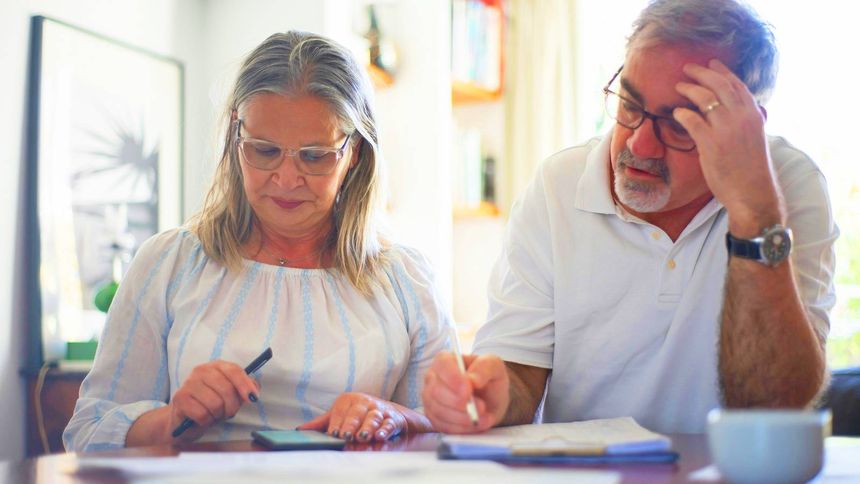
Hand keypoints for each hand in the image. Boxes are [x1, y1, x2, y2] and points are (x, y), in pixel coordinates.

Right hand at [168, 360, 259, 441]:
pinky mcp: (180, 398)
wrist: (185, 420)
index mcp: (216, 366)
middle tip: (228, 413)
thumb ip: (245, 389)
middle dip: (232, 406)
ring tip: (214, 415)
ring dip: (218, 415)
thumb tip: (255, 389)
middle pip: (226, 389)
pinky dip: (206, 421)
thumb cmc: (211, 405)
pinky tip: (203, 419)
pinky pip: (202, 414)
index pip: (234, 370)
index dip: (245, 385)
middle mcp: (201, 370)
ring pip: (215, 403)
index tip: (253, 399)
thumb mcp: (231, 396)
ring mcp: (189, 383)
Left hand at [297, 392, 407, 441]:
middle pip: (356, 413)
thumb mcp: (340, 415)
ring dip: (368, 427)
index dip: (337, 423)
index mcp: (349, 400)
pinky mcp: (392, 418)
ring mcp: (378, 410)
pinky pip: (388, 424)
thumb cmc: (358, 415)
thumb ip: (322, 423)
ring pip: (373, 418)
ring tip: (362, 437)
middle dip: (351, 425)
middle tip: (346, 436)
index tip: (333, 433)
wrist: (387, 413)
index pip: (341, 411)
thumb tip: (300, 430)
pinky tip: (380, 436)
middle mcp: (364, 402)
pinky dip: (385, 430)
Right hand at [421, 352, 508, 433]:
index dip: (453, 378)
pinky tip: (477, 424)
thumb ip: (484, 367)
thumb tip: (472, 380)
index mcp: (445, 360)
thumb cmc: (489, 378)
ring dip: (463, 417)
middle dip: (459, 402)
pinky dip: (462, 428)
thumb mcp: (494, 366)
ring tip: (484, 416)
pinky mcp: (434, 418)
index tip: (468, 390)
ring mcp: (430, 399)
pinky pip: (443, 426)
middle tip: (481, 407)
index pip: (442, 365)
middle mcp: (433, 378)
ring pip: (439, 411)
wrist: (491, 399)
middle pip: (436, 391)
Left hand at [673, 59, 783, 233]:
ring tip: (678, 85)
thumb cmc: (751, 170)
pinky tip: (676, 112)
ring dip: (689, 88)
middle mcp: (742, 117)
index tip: (712, 63)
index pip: (737, 85)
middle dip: (702, 72)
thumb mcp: (754, 138)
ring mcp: (726, 129)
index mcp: (754, 115)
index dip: (723, 71)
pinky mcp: (711, 143)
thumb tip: (731, 112)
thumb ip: (745, 122)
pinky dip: (682, 113)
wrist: (752, 193)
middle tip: (688, 67)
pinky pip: (691, 120)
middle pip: (719, 85)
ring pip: (704, 98)